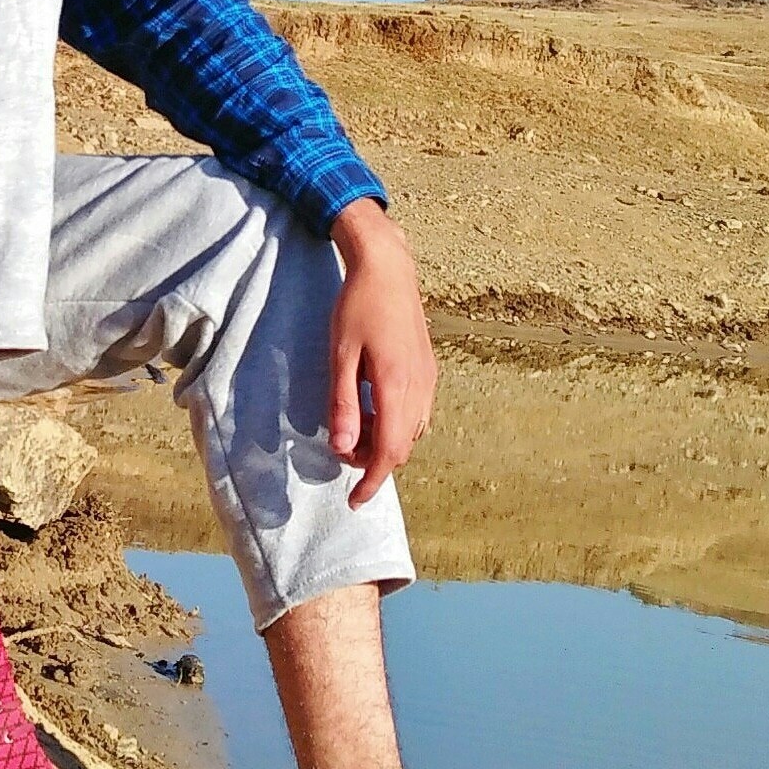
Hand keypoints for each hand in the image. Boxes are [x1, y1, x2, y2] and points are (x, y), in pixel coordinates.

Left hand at [325, 199, 436, 506]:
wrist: (388, 268)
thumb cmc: (357, 308)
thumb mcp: (340, 356)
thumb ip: (343, 404)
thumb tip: (343, 448)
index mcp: (398, 386)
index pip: (390, 453)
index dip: (372, 481)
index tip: (354, 500)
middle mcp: (421, 388)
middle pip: (402, 447)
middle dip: (372, 460)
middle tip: (339, 446)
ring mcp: (429, 380)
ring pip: (411, 432)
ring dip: (384, 441)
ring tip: (352, 423)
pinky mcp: (428, 371)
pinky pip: (417, 413)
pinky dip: (394, 423)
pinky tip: (371, 405)